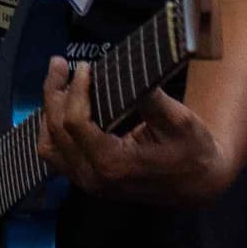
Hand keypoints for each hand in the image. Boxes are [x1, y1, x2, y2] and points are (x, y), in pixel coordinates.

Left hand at [40, 60, 246, 206]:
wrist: (197, 184)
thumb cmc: (192, 150)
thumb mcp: (179, 121)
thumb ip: (151, 98)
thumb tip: (130, 67)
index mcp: (113, 164)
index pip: (75, 123)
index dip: (76, 89)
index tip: (86, 66)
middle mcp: (94, 178)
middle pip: (56, 131)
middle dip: (54, 92)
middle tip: (59, 63)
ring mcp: (88, 183)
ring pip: (48, 145)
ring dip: (49, 110)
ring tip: (58, 81)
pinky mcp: (87, 181)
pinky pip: (56, 155)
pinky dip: (52, 129)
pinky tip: (62, 106)